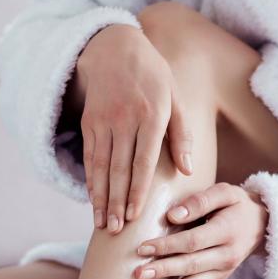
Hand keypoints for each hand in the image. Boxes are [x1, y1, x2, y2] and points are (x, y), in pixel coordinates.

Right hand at [75, 24, 193, 232]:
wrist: (114, 48)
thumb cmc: (154, 77)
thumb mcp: (175, 98)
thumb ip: (183, 134)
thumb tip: (188, 169)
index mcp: (150, 116)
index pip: (142, 161)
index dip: (137, 190)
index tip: (135, 215)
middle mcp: (124, 121)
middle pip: (118, 169)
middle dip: (116, 202)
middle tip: (115, 230)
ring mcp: (103, 122)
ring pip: (100, 166)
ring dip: (100, 197)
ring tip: (102, 224)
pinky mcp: (89, 123)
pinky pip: (89, 157)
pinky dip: (90, 180)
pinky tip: (93, 200)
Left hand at [132, 182, 268, 278]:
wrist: (261, 224)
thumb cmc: (236, 204)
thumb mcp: (224, 192)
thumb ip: (199, 201)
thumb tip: (172, 215)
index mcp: (227, 231)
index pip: (193, 241)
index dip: (167, 246)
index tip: (143, 247)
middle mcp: (227, 255)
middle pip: (192, 265)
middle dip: (164, 271)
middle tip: (138, 274)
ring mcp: (224, 272)